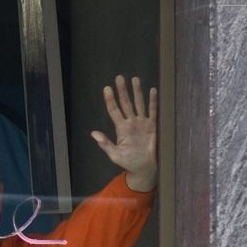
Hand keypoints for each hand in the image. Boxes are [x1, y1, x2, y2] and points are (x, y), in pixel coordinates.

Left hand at [90, 75, 158, 190]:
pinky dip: (153, 102)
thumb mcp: (115, 155)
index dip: (111, 100)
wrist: (144, 168)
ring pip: (139, 104)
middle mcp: (131, 122)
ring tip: (135, 79)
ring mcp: (142, 123)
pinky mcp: (153, 126)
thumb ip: (105, 144)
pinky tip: (152, 91)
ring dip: (137, 92)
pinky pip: (153, 112)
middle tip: (119, 78)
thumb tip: (93, 134)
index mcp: (121, 128)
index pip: (114, 111)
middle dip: (123, 91)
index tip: (107, 89)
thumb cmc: (128, 162)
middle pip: (126, 103)